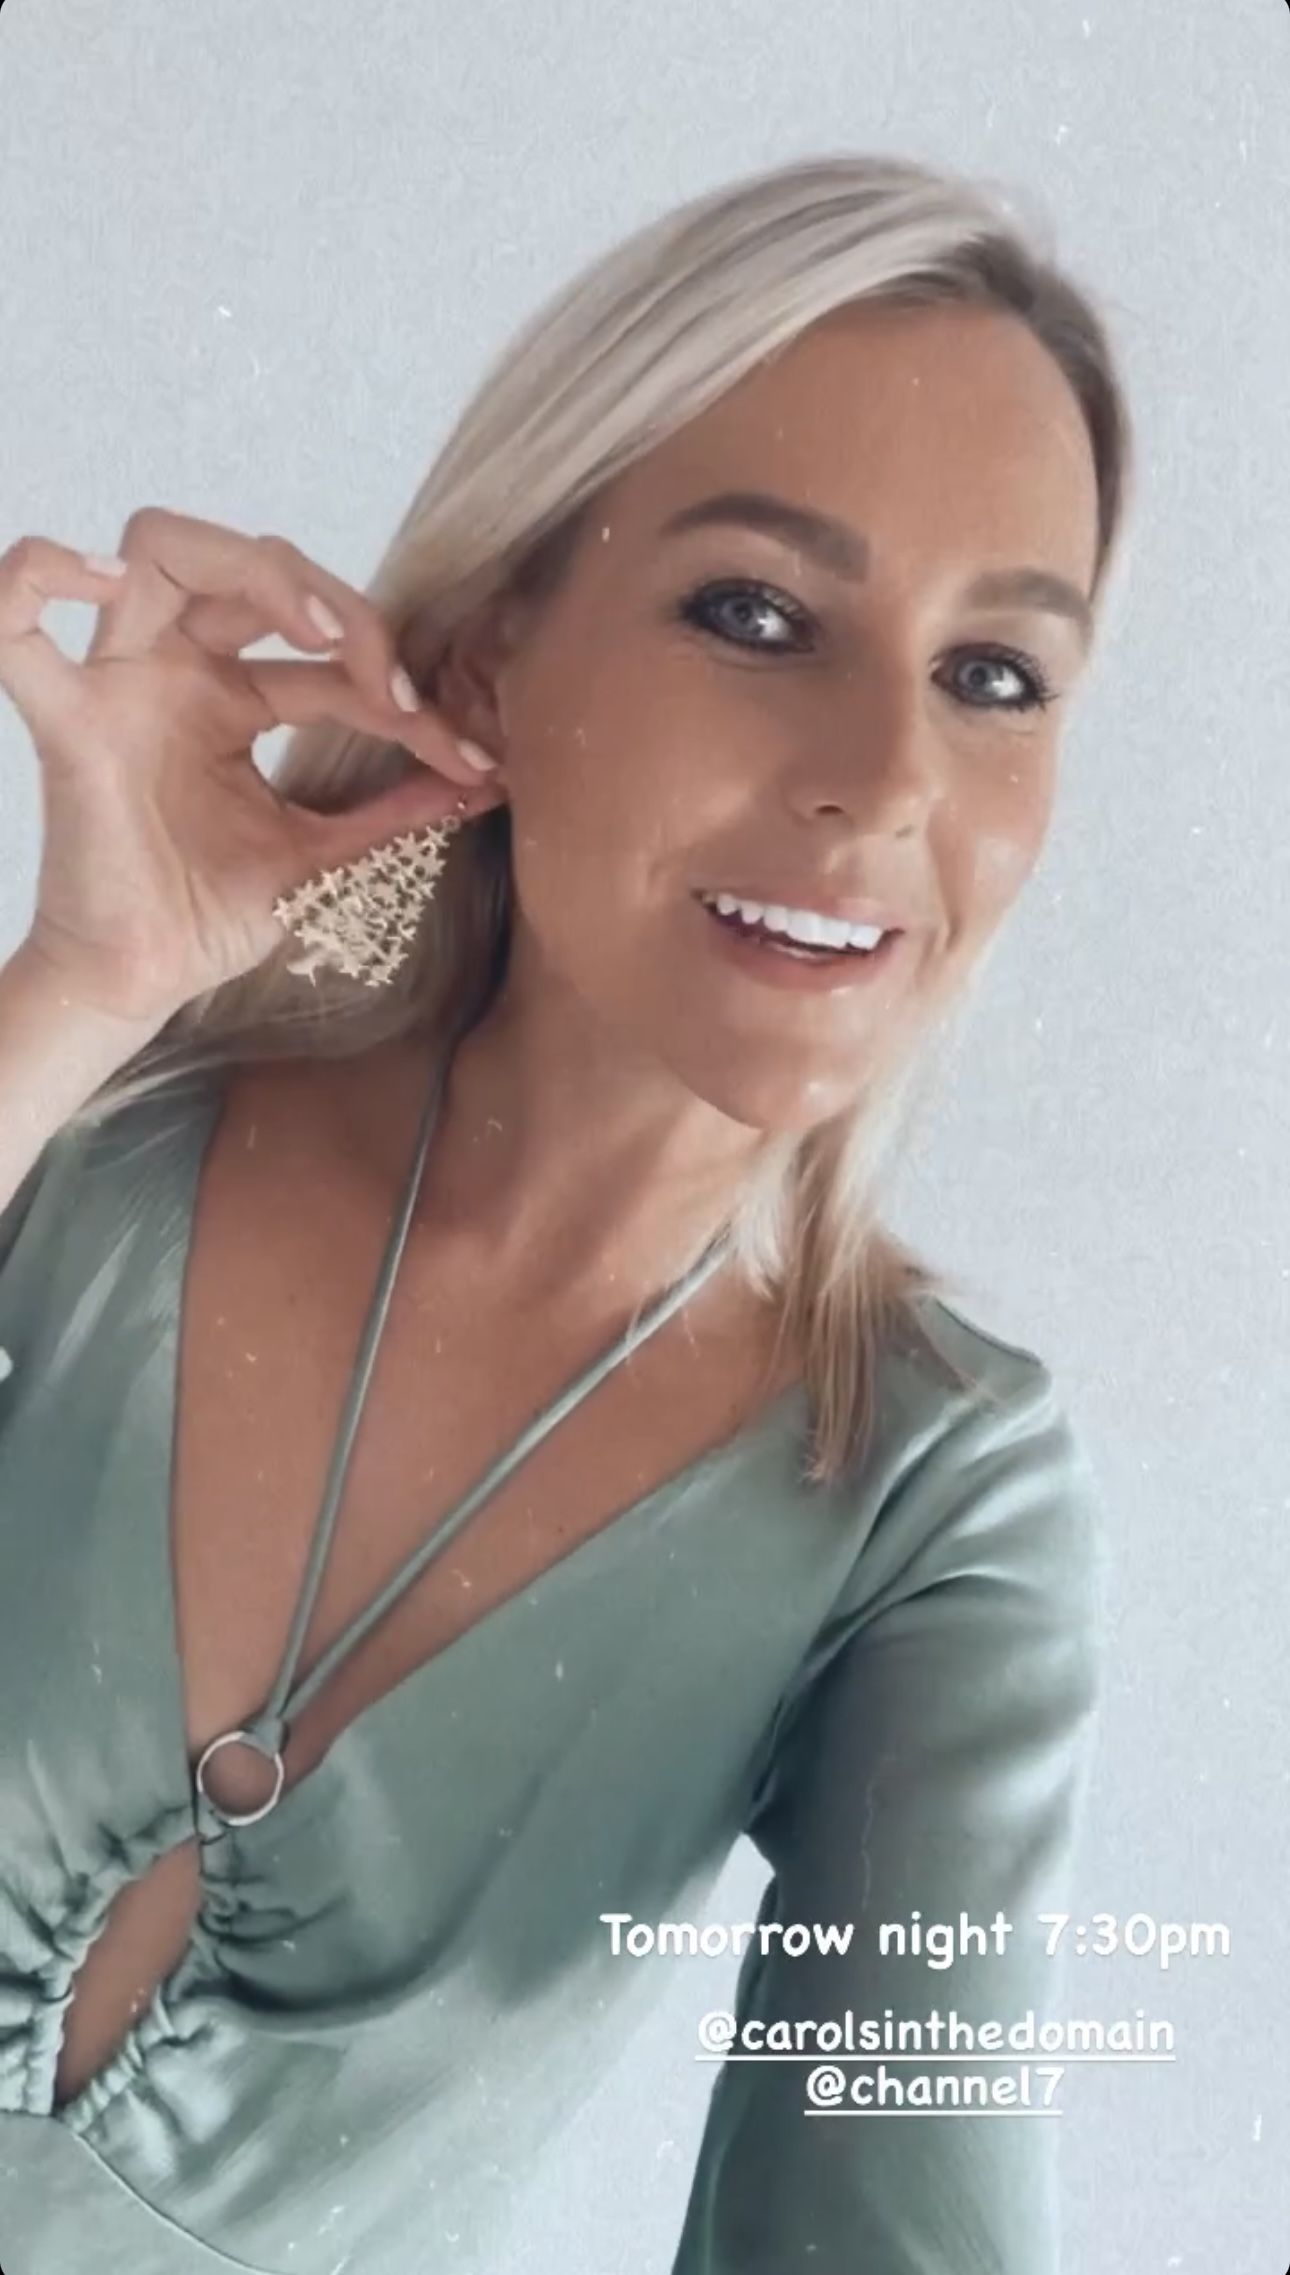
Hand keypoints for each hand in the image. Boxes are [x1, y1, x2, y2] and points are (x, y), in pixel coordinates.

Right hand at [0, 508, 502, 1024]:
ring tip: (320, 633)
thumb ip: (388, 812)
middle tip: (388, 681)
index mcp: (231, 698)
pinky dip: (40, 576)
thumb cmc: (210, 916)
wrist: (145, 981)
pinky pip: (15, 628)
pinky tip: (101, 582)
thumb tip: (479, 782)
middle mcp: (177, 672)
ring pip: (159, 548)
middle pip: (250, 567)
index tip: (467, 756)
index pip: (327, 659)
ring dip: (253, 567)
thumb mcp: (318, 853)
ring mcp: (120, 686)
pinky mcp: (69, 723)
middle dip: (337, 604)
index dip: (400, 693)